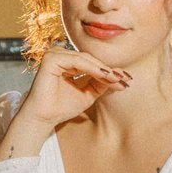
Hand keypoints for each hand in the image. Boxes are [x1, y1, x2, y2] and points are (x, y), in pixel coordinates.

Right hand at [0, 45, 130, 158]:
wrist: (45, 118)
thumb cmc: (62, 107)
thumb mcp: (88, 94)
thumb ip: (101, 83)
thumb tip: (121, 76)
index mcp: (67, 61)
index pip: (92, 62)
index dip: (110, 71)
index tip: (126, 80)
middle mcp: (60, 55)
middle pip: (90, 59)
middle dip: (109, 70)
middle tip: (125, 79)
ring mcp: (54, 54)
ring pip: (85, 59)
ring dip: (103, 69)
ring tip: (117, 78)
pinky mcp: (51, 58)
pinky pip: (77, 61)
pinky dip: (92, 68)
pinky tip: (104, 76)